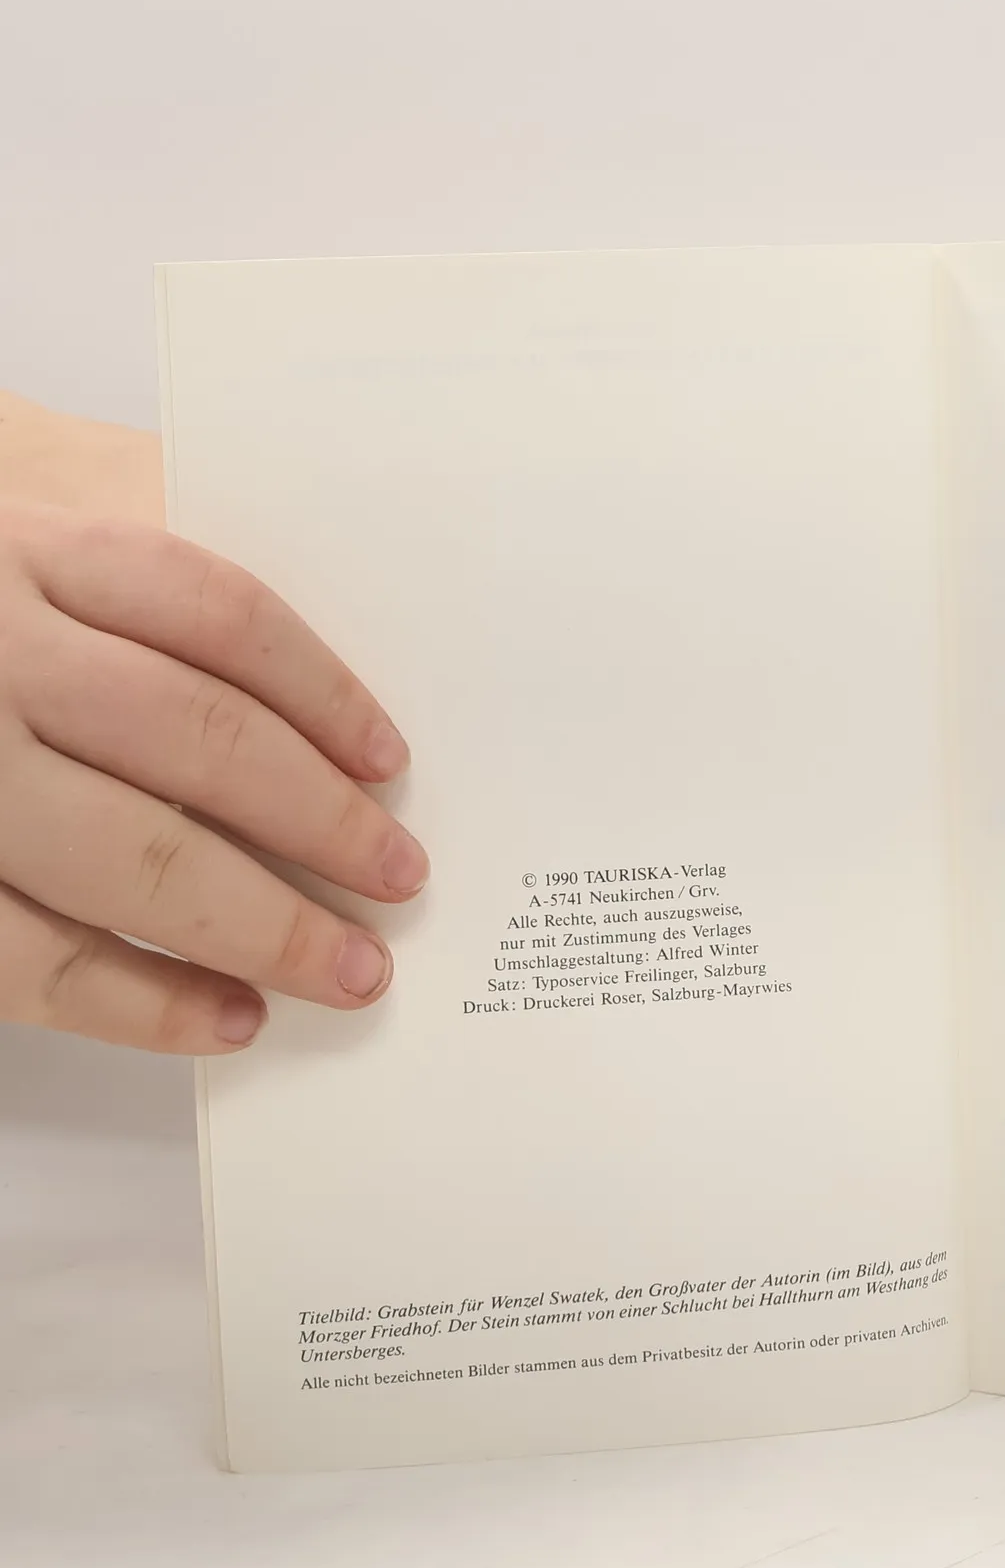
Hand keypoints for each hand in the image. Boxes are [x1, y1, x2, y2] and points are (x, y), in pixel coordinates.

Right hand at [0, 392, 425, 1054]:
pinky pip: (42, 961)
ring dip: (270, 928)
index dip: (323, 692)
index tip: (390, 761)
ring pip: (141, 860)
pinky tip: (233, 1019)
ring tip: (353, 971)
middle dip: (325, 822)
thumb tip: (296, 722)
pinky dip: (150, 1004)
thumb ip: (123, 607)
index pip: (216, 614)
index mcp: (29, 557)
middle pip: (203, 740)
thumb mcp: (14, 548)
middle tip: (402, 876)